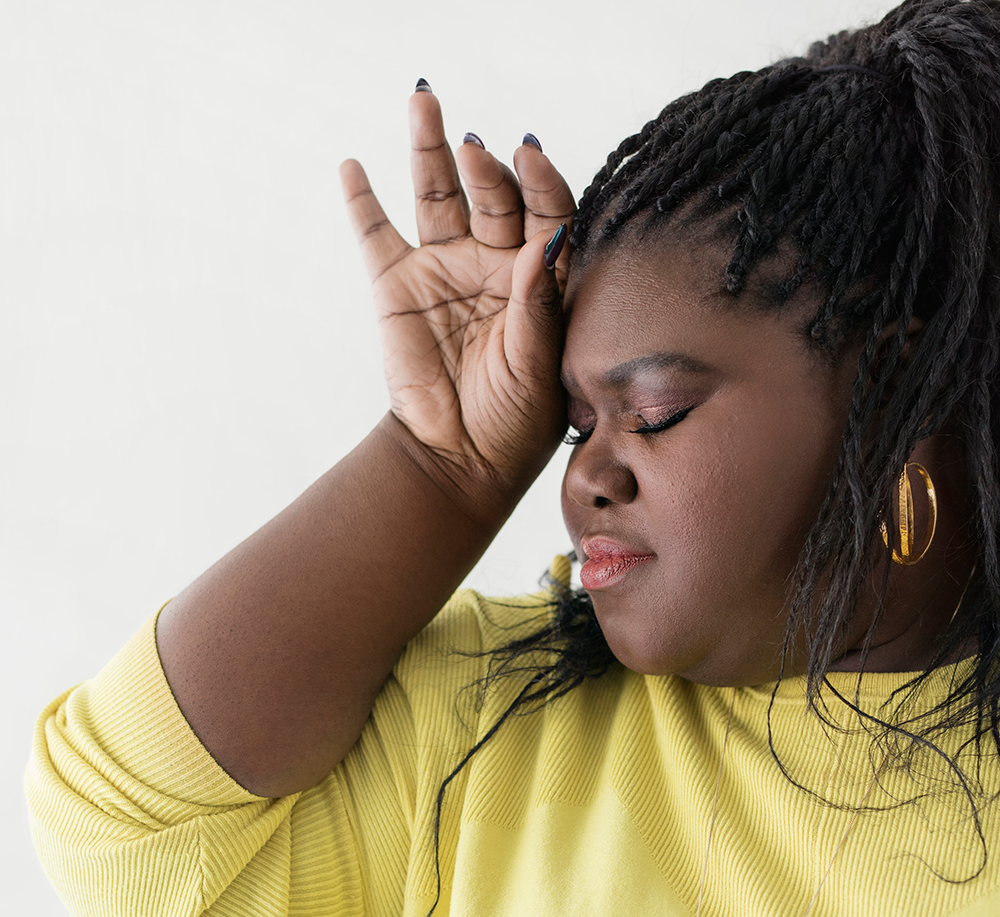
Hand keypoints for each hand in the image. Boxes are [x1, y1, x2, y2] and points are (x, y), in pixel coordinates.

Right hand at [339, 87, 575, 514]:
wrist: (458, 461)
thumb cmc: (516, 422)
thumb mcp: (539, 365)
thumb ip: (540, 303)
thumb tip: (550, 240)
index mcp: (541, 277)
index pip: (546, 211)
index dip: (539, 181)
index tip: (528, 156)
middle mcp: (494, 262)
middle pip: (492, 194)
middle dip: (485, 167)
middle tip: (475, 151)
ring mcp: (443, 269)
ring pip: (436, 195)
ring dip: (429, 149)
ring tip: (424, 101)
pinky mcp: (396, 286)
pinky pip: (376, 233)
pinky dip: (362, 200)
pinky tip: (353, 166)